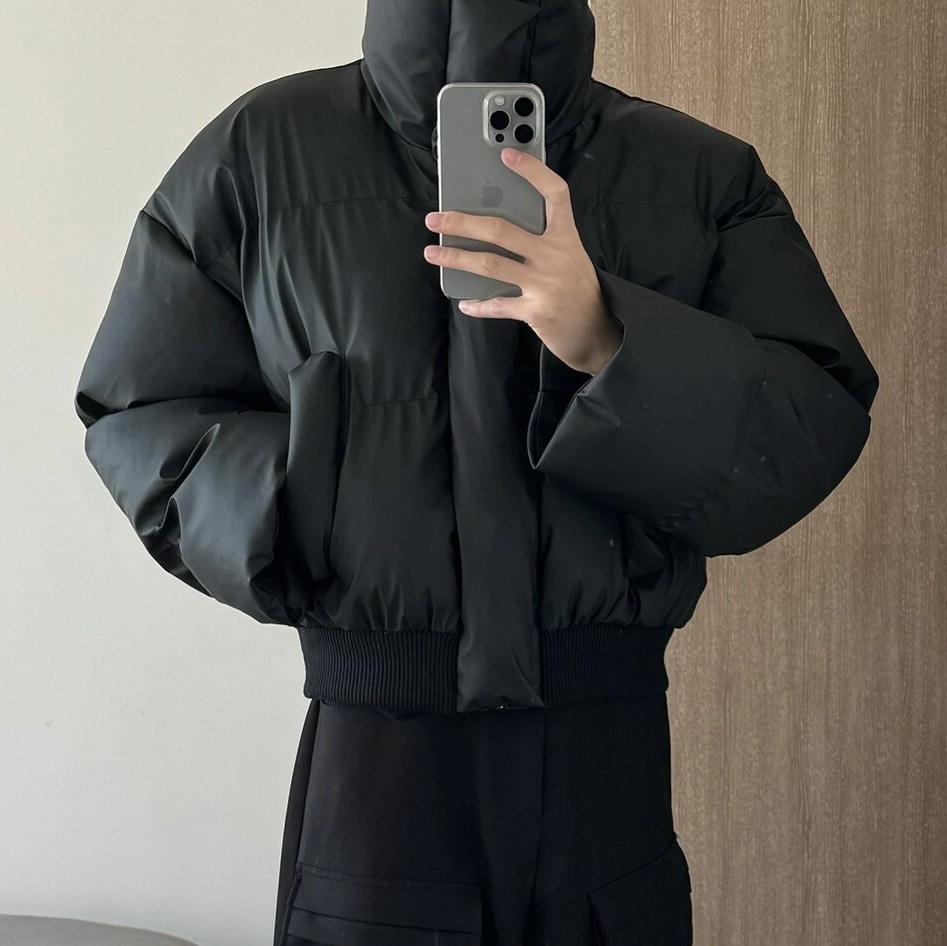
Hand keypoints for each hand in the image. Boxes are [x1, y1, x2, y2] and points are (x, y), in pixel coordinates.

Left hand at [422, 147, 622, 375]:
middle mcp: (555, 256)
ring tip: (433, 253)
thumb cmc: (578, 291)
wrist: (597, 332)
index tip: (507, 155)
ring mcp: (544, 283)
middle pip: (502, 230)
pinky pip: (498, 305)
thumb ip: (543, 242)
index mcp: (566, 237)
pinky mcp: (536, 310)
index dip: (533, 171)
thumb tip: (496, 231)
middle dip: (463, 222)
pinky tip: (464, 302)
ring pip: (491, 264)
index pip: (554, 194)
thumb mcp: (569, 257)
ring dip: (457, 257)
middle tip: (436, 218)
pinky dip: (479, 305)